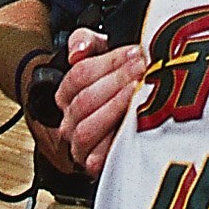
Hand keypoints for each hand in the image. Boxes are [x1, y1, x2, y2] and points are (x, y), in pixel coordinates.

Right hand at [52, 27, 145, 178]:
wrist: (120, 122)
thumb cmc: (111, 86)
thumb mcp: (98, 55)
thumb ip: (84, 41)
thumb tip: (77, 51)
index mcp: (66, 94)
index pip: (79, 75)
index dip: (109, 62)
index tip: (135, 54)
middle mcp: (69, 121)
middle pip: (84, 100)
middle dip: (117, 82)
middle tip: (142, 69)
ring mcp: (80, 145)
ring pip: (87, 129)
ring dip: (114, 109)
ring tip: (138, 93)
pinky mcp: (94, 166)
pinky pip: (96, 160)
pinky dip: (112, 145)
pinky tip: (132, 128)